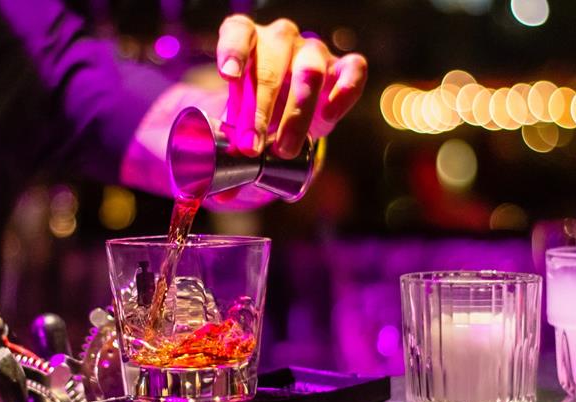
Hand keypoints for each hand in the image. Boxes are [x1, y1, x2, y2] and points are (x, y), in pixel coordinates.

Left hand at [216, 15, 366, 158]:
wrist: (288, 112)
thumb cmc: (256, 111)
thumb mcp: (238, 125)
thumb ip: (230, 152)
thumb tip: (222, 194)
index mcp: (247, 40)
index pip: (238, 33)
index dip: (233, 52)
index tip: (229, 76)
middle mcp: (280, 39)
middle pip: (270, 66)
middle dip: (259, 110)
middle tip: (251, 147)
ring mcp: (313, 51)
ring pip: (310, 71)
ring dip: (297, 113)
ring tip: (284, 149)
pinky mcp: (343, 66)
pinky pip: (353, 69)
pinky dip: (344, 92)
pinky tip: (329, 116)